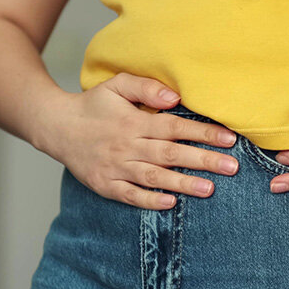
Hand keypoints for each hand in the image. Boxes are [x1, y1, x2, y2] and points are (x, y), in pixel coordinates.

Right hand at [32, 72, 239, 209]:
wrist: (56, 127)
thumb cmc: (93, 104)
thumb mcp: (116, 85)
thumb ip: (146, 87)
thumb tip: (175, 97)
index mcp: (133, 121)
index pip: (174, 127)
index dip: (203, 133)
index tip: (229, 139)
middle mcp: (126, 145)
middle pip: (170, 154)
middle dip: (203, 160)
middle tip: (232, 167)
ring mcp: (115, 167)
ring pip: (154, 177)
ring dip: (183, 184)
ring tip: (210, 189)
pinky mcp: (105, 185)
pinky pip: (130, 195)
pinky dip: (150, 201)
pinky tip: (171, 203)